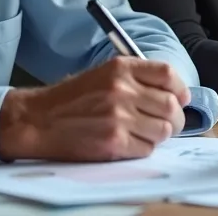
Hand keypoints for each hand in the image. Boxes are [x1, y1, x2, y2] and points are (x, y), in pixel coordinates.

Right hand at [0, 56, 189, 161]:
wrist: (38, 120)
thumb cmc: (71, 99)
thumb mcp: (103, 75)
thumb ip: (136, 80)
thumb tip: (174, 95)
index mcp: (121, 68)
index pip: (169, 75)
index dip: (179, 90)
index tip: (178, 99)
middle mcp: (122, 89)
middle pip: (172, 106)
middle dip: (174, 119)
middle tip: (166, 124)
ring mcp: (118, 116)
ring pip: (164, 130)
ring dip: (157, 135)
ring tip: (141, 133)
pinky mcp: (114, 141)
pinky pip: (147, 149)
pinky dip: (141, 149)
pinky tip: (126, 143)